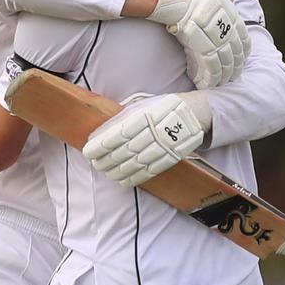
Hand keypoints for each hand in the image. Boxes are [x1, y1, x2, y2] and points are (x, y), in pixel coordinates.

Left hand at [82, 93, 203, 186]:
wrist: (196, 113)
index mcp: (147, 115)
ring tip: (107, 172)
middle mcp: (155, 132)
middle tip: (95, 164)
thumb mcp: (144, 104)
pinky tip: (124, 180)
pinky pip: (151, 171)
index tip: (88, 150)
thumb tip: (101, 131)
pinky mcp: (171, 158)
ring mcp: (165, 147)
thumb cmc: (164, 106)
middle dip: (107, 160)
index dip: (102, 144)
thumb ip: (123, 116)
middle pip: (126, 150)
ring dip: (118, 171)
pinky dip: (135, 177)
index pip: (119, 133)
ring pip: (136, 163)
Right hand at [148, 0, 249, 90]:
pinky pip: (212, 67)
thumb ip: (222, 10)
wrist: (178, 0)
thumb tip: (225, 20)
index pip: (244, 39)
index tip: (240, 60)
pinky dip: (212, 77)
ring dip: (224, 75)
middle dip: (235, 67)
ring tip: (222, 82)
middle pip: (236, 53)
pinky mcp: (205, 47)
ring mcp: (217, 38)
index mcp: (232, 15)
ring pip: (226, 62)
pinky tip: (210, 83)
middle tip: (233, 76)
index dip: (243, 52)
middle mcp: (228, 27)